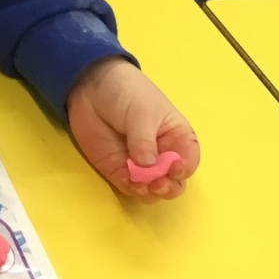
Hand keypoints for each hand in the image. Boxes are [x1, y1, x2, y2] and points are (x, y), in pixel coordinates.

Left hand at [66, 57, 199, 201]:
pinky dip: (133, 190)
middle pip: (174, 180)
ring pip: (153, 189)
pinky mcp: (119, 170)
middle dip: (169, 187)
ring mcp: (139, 165)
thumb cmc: (126, 93)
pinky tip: (129, 183)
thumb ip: (144, 139)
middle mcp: (161, 154)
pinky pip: (131, 187)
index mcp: (176, 136)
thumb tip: (148, 166)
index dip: (185, 168)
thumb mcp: (141, 112)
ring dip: (151, 192)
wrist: (90, 87)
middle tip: (157, 184)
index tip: (175, 170)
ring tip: (142, 185)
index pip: (188, 158)